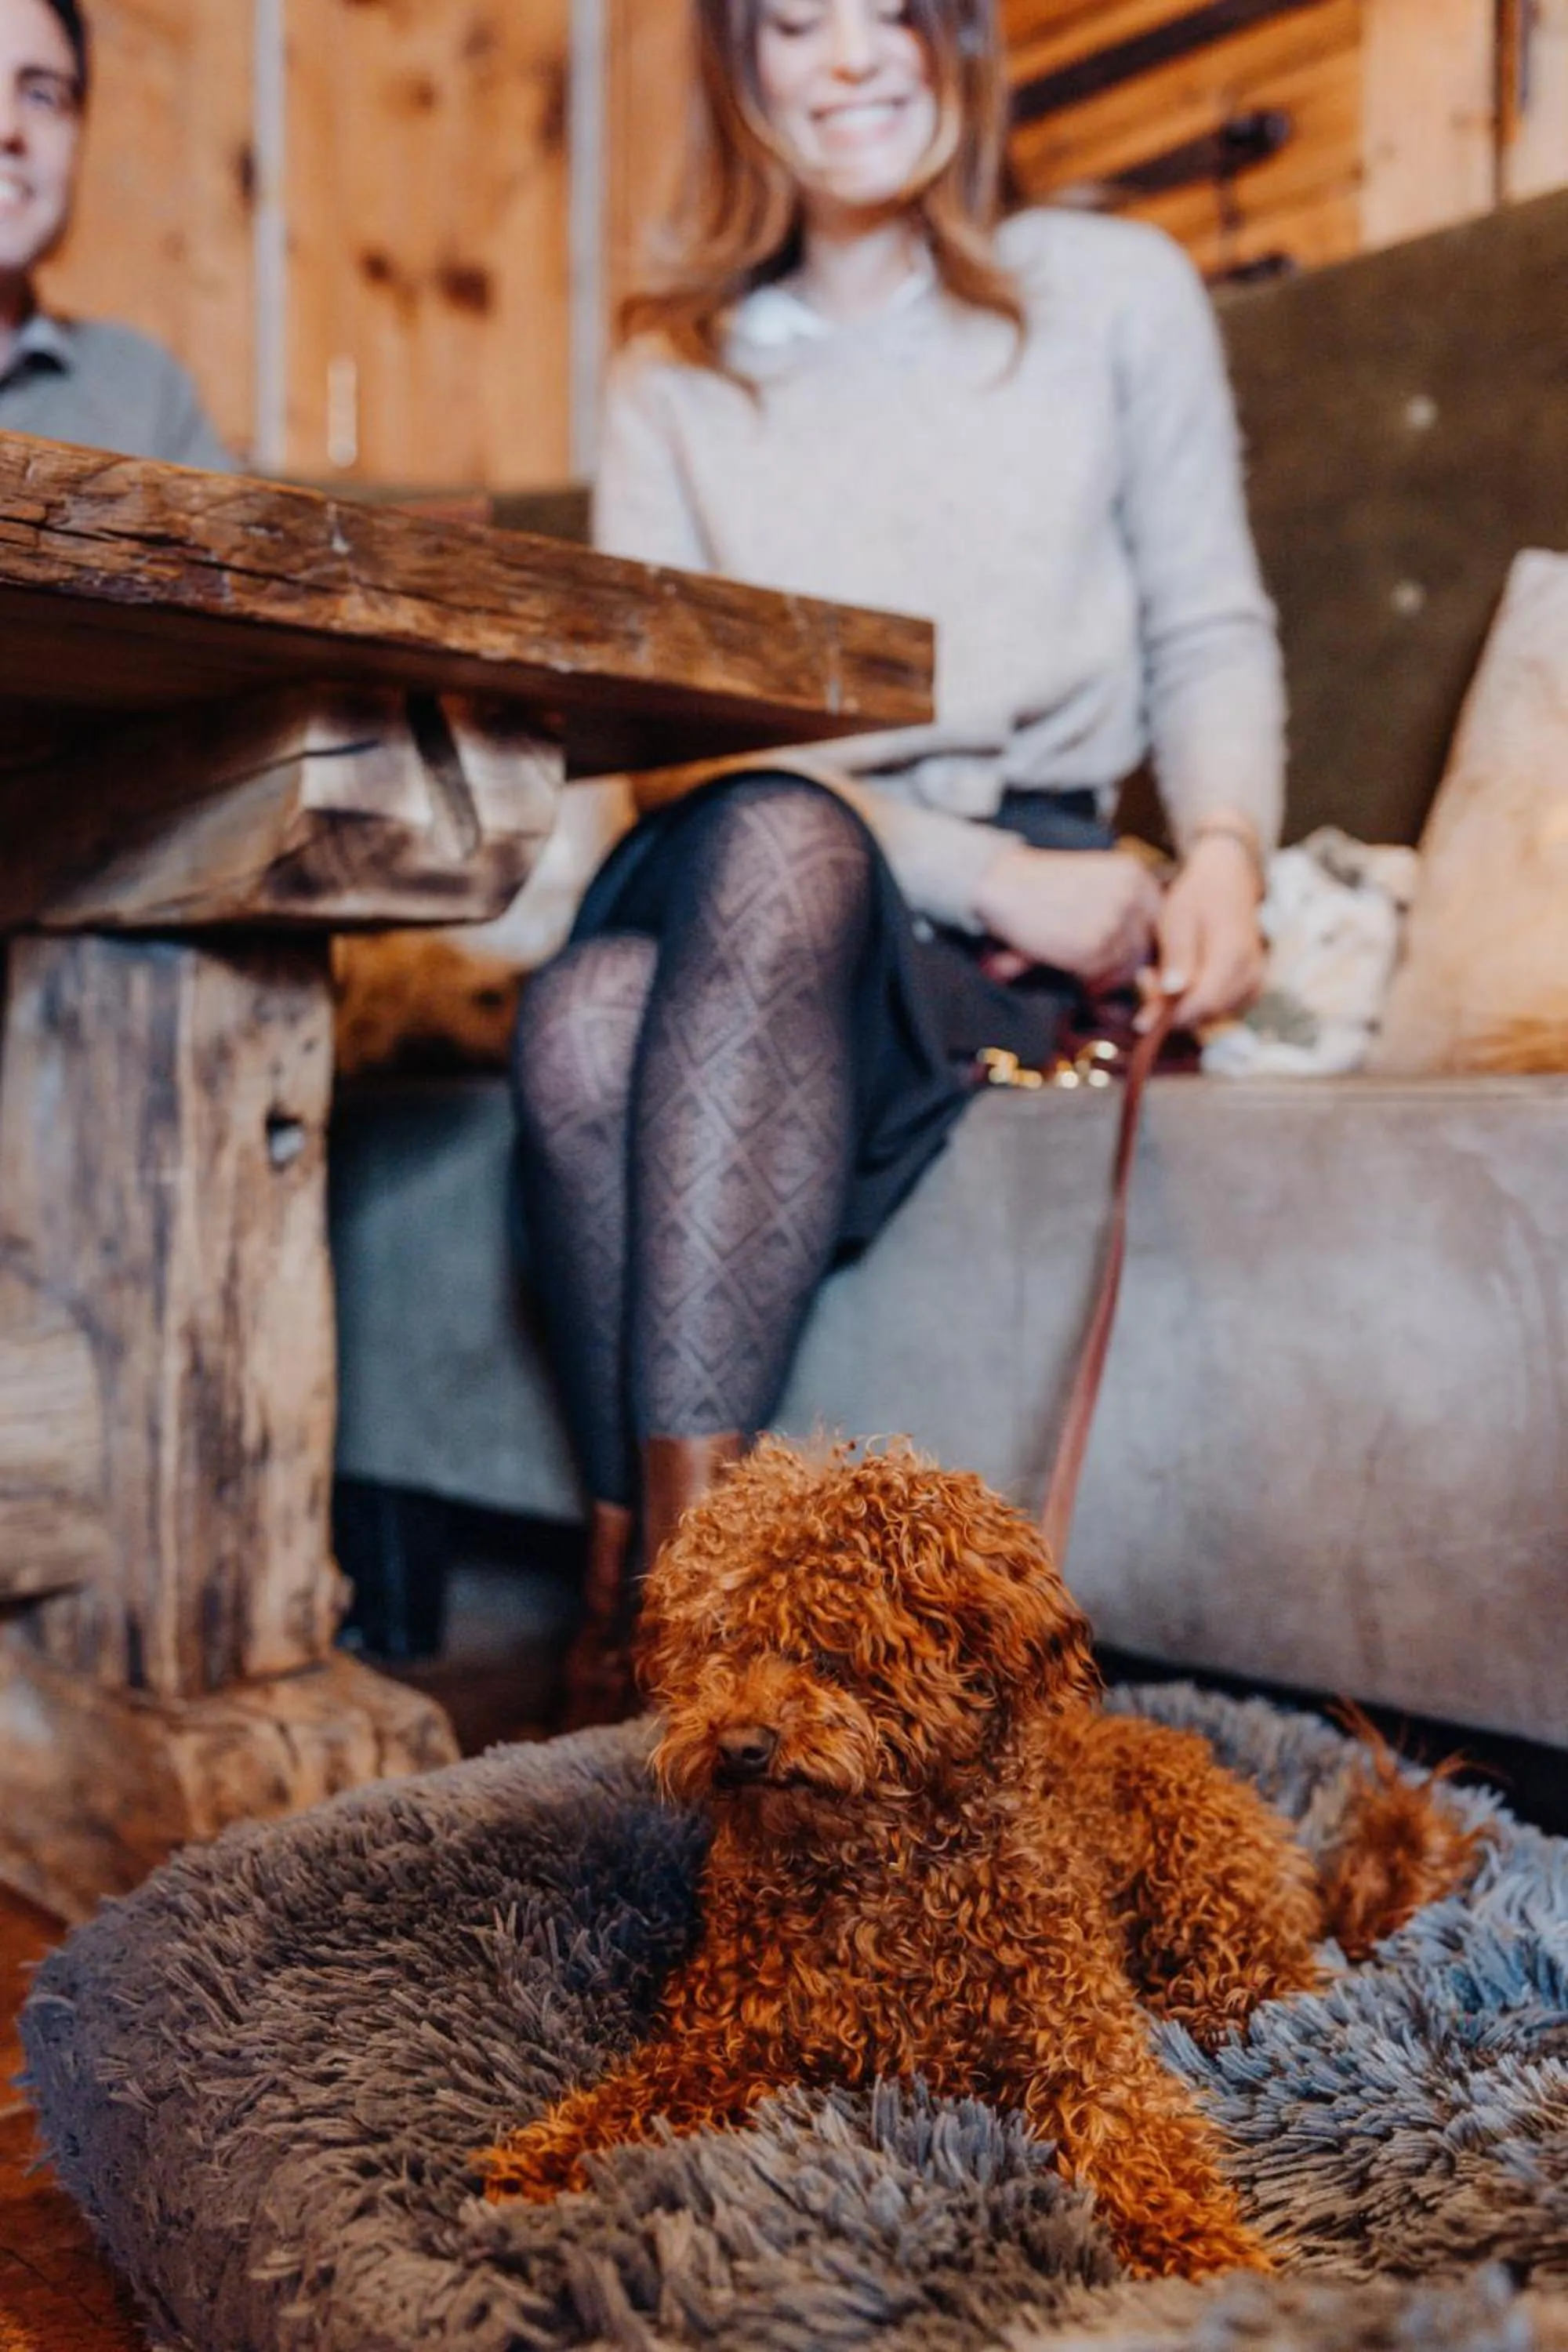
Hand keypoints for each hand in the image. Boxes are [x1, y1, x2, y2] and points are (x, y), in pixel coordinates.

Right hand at [972, 846, 1162, 992]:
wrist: (1003, 882)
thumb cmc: (1044, 886)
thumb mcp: (1097, 882)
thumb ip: (1127, 909)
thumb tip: (1153, 961)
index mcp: (1136, 875)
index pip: (1161, 923)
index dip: (1146, 948)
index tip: (1135, 965)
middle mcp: (1132, 895)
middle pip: (1144, 948)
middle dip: (1123, 967)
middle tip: (1096, 971)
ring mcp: (1114, 921)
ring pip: (1124, 967)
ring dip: (1102, 975)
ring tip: (1074, 965)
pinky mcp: (1093, 946)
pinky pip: (1099, 976)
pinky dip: (1083, 978)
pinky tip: (1063, 964)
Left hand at [1139, 831, 1265, 1032]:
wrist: (1228, 881)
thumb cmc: (1198, 898)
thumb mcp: (1178, 919)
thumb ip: (1177, 957)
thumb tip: (1174, 992)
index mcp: (1234, 952)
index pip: (1204, 1001)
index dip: (1172, 1016)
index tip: (1142, 1021)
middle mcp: (1251, 971)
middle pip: (1208, 1012)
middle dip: (1172, 1010)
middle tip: (1145, 981)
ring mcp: (1255, 980)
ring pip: (1213, 1015)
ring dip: (1183, 1006)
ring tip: (1159, 974)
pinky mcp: (1251, 987)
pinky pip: (1221, 1010)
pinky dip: (1198, 1004)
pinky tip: (1182, 982)